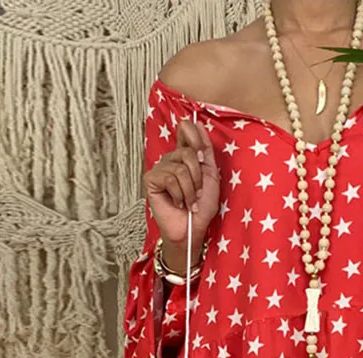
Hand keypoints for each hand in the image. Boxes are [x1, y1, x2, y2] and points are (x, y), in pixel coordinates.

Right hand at [145, 119, 220, 250]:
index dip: (195, 138)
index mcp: (185, 156)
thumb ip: (206, 150)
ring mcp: (160, 169)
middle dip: (198, 177)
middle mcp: (171, 159)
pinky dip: (179, 194)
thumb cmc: (202, 207)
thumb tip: (198, 124)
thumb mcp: (211, 175)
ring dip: (190, 190)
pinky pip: (170, 178)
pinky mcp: (151, 180)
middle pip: (187, 152)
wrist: (193, 228)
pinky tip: (177, 203)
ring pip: (180, 168)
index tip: (203, 157)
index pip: (185, 130)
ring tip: (189, 202)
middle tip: (198, 193)